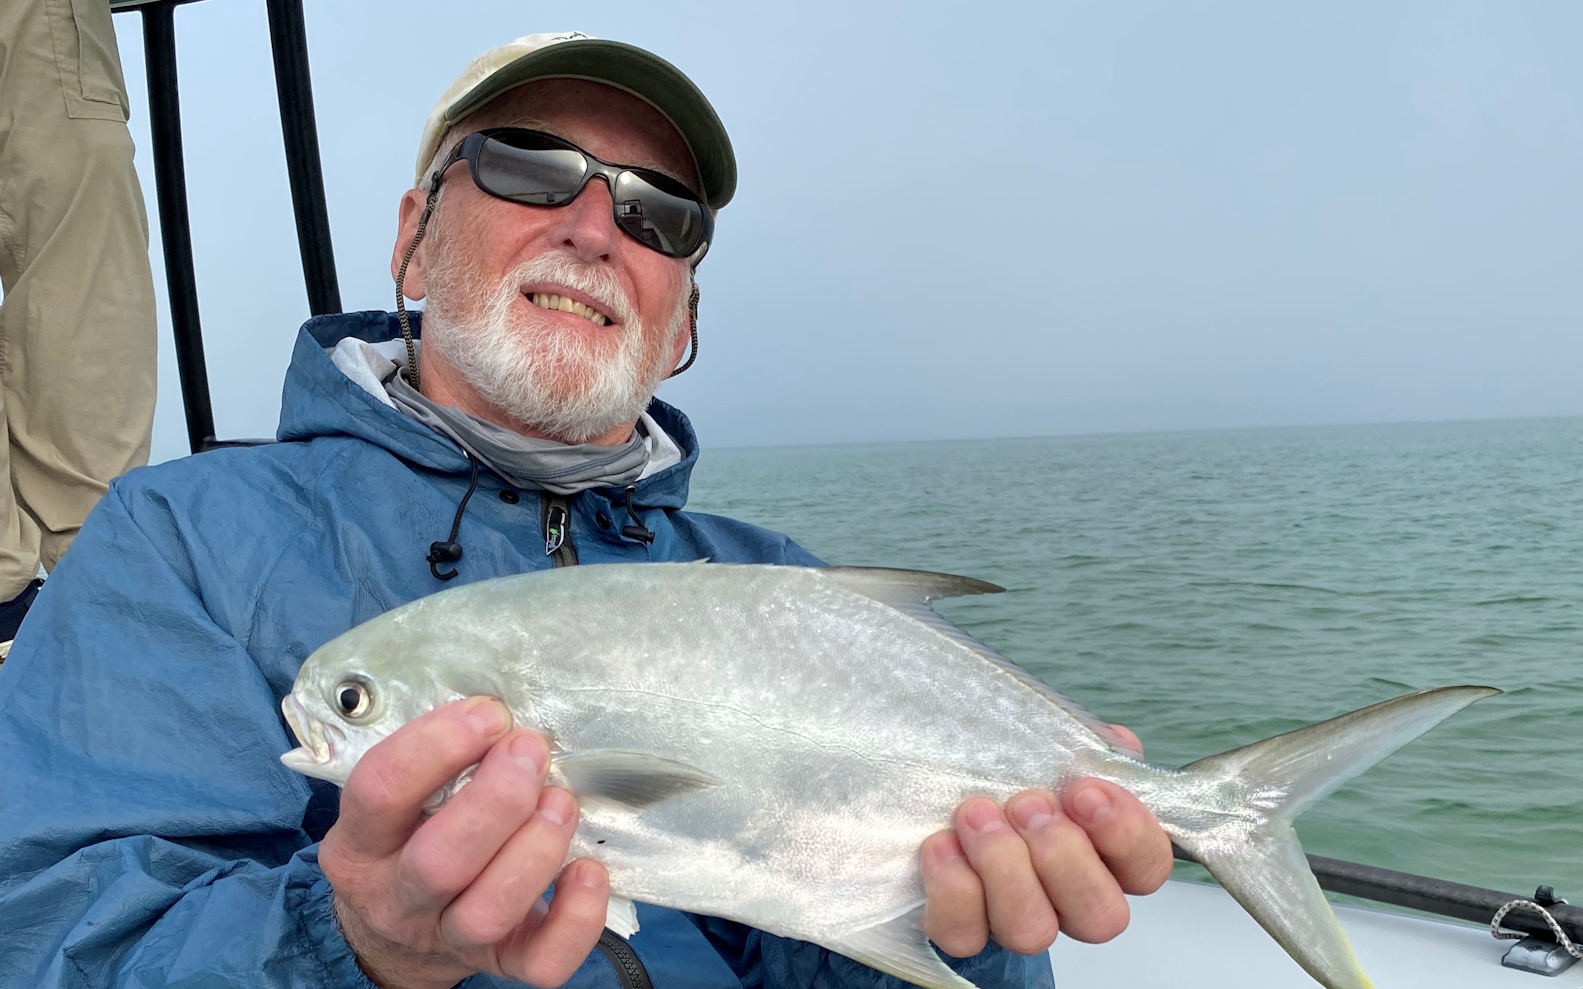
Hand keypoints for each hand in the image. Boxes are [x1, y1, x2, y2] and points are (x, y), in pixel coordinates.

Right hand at [318, 698, 608, 988]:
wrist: (394, 939)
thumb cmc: (409, 840)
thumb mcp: (397, 801)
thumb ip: (436, 762)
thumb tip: (504, 716)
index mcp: (362, 844)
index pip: (380, 791)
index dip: (437, 745)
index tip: (490, 714)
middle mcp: (396, 898)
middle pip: (439, 861)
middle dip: (498, 799)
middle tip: (531, 751)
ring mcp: (448, 938)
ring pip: (488, 911)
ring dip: (536, 849)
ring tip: (561, 801)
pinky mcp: (501, 964)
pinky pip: (541, 962)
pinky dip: (576, 918)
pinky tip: (588, 869)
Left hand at [920, 726, 1172, 956]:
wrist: (936, 791)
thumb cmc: (1008, 774)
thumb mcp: (1050, 748)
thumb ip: (1087, 746)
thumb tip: (1116, 741)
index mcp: (1105, 856)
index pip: (1148, 867)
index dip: (1125, 834)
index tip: (1084, 790)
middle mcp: (1068, 901)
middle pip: (1101, 917)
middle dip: (1062, 855)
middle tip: (1027, 804)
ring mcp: (1016, 922)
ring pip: (1034, 932)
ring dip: (1005, 868)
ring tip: (978, 813)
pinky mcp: (962, 930)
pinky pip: (965, 936)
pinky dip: (954, 887)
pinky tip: (943, 842)